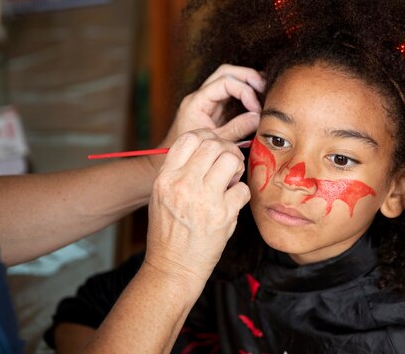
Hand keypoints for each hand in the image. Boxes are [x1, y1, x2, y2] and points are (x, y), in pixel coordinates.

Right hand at [145, 130, 250, 285]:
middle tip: (228, 165)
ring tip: (231, 181)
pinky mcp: (222, 215)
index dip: (206, 137)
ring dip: (236, 167)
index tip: (213, 147)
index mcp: (165, 178)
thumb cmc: (169, 232)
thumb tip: (205, 147)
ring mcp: (203, 199)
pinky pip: (243, 189)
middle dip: (226, 150)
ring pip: (231, 159)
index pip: (189, 138)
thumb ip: (178, 171)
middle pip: (213, 145)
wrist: (173, 267)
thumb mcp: (161, 196)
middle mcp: (183, 185)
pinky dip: (242, 195)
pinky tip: (233, 203)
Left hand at [163, 64, 264, 146]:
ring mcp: (207, 99)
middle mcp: (201, 96)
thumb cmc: (194, 153)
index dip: (245, 91)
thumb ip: (237, 128)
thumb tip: (258, 117)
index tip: (257, 108)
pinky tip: (257, 99)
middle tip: (265, 89)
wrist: (177, 160)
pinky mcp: (213, 106)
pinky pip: (230, 91)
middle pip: (226, 72)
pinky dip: (245, 91)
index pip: (224, 82)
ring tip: (264, 92)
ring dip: (247, 81)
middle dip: (248, 77)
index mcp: (197, 101)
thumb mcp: (218, 142)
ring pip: (228, 77)